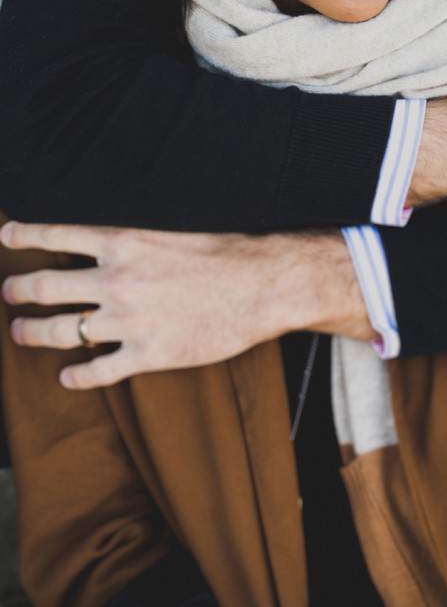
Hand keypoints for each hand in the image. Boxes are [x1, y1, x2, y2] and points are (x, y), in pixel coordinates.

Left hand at [0, 223, 371, 388]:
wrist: (262, 286)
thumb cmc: (226, 252)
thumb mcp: (174, 229)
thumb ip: (136, 238)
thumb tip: (107, 240)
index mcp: (124, 242)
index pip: (57, 235)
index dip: (25, 235)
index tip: (5, 235)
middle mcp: (117, 280)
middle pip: (47, 286)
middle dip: (18, 289)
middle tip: (7, 291)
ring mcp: (128, 321)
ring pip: (61, 331)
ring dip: (33, 332)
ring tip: (20, 331)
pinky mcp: (147, 354)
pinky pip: (98, 370)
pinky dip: (76, 376)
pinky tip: (67, 377)